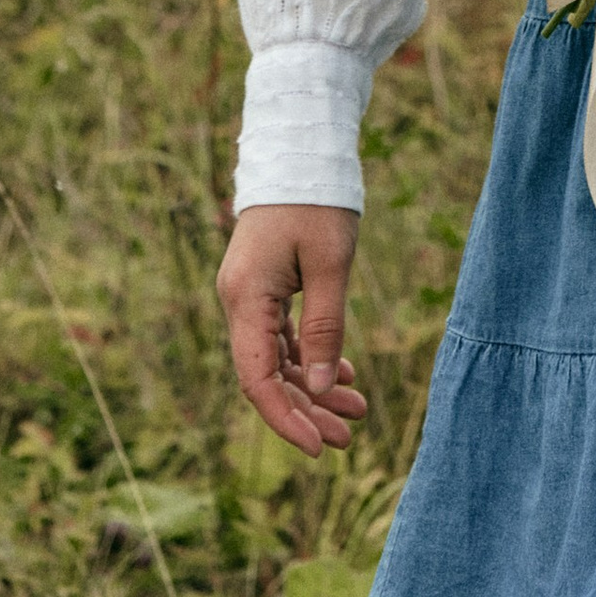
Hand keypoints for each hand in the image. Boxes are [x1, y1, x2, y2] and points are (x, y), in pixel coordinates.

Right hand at [217, 204, 368, 458]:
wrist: (300, 147)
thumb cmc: (317, 200)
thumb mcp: (331, 264)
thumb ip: (325, 328)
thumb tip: (317, 388)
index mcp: (246, 299)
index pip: (257, 380)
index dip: (286, 420)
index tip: (318, 449)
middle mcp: (239, 302)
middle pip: (267, 376)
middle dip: (306, 410)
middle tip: (347, 438)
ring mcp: (250, 296)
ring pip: (276, 359)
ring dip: (312, 387)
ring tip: (355, 410)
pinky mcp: (264, 287)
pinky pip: (282, 337)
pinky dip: (309, 357)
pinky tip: (341, 375)